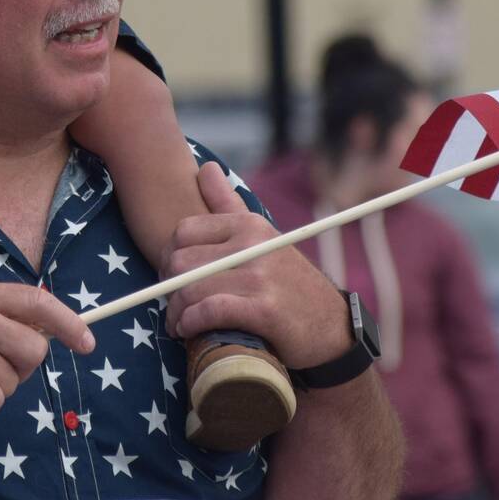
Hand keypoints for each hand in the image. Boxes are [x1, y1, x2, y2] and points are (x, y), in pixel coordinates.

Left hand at [165, 163, 347, 368]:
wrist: (330, 329)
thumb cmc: (287, 284)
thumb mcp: (261, 237)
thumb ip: (228, 203)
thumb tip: (205, 167)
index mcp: (249, 224)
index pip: (183, 231)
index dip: (168, 257)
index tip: (172, 277)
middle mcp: (254, 244)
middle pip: (181, 261)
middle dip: (168, 287)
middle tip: (172, 304)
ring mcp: (260, 276)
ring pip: (190, 288)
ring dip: (176, 312)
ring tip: (178, 323)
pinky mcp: (264, 310)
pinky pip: (209, 311)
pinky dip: (191, 323)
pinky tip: (188, 332)